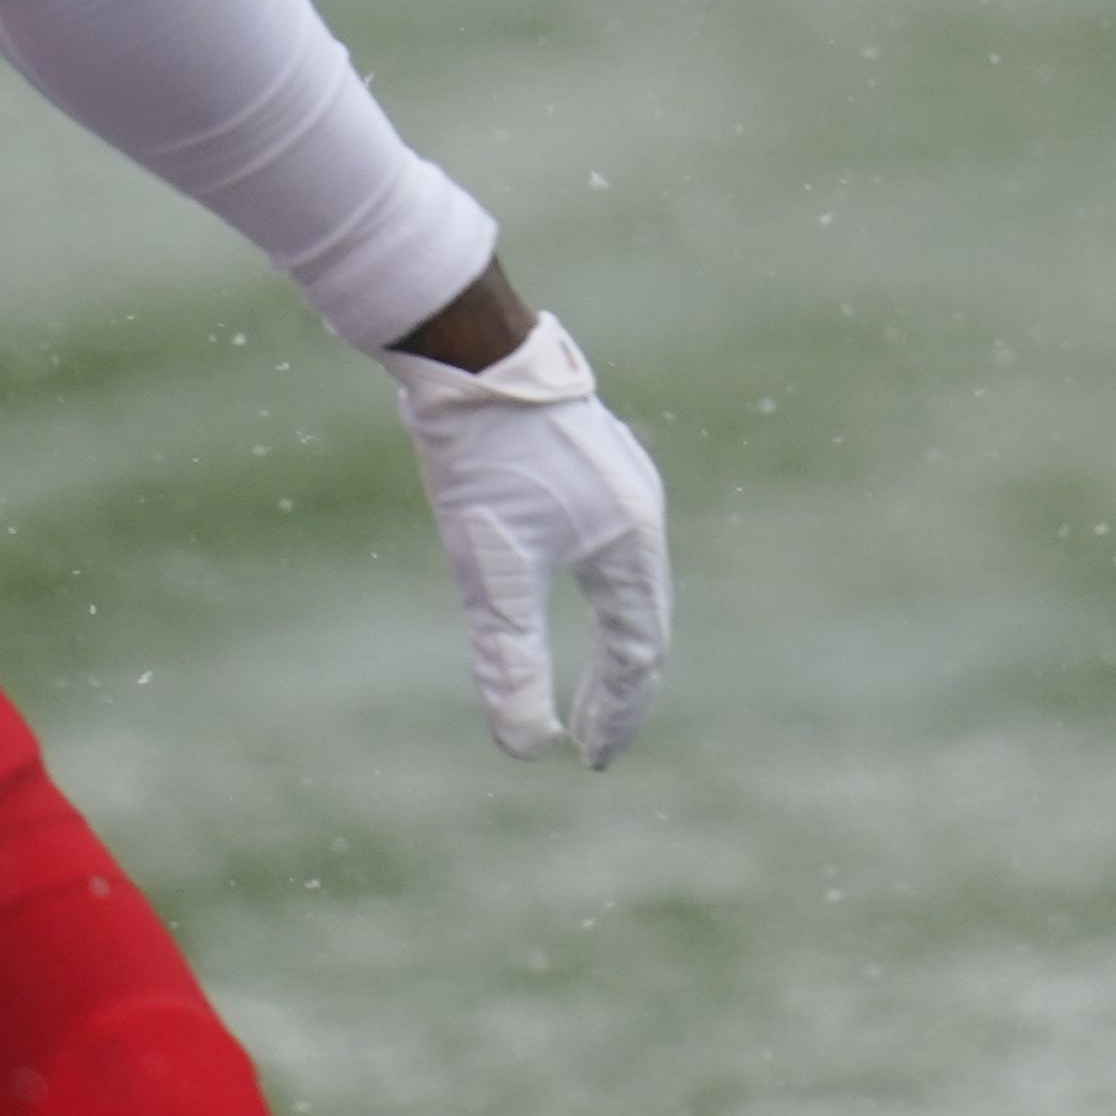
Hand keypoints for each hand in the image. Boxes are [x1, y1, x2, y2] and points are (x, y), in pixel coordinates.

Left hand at [391, 313, 672, 764]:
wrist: (473, 355)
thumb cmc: (486, 462)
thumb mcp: (492, 572)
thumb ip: (511, 661)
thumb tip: (525, 749)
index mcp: (631, 544)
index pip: (638, 652)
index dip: (617, 712)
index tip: (590, 760)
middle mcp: (641, 513)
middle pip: (643, 621)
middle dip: (617, 687)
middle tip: (590, 740)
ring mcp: (621, 483)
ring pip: (628, 583)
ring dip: (609, 643)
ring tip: (582, 687)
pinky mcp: (591, 463)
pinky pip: (612, 549)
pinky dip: (597, 596)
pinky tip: (564, 594)